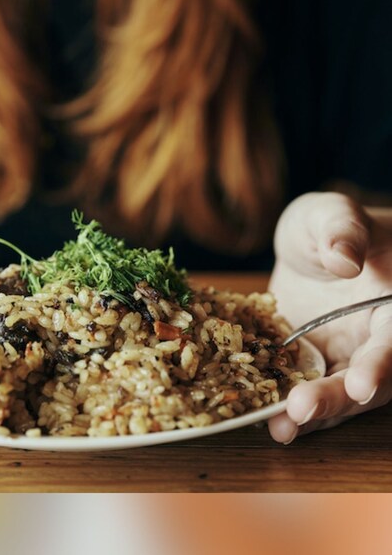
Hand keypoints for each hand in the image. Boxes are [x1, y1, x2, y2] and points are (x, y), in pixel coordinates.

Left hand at [268, 192, 391, 442]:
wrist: (310, 246)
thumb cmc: (331, 225)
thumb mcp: (332, 213)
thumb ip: (342, 228)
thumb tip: (345, 259)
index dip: (380, 366)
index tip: (361, 384)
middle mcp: (374, 341)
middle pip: (366, 381)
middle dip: (336, 399)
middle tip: (300, 411)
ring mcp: (341, 356)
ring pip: (334, 394)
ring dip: (310, 415)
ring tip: (279, 428)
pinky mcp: (309, 364)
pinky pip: (300, 387)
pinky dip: (284, 404)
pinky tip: (260, 416)